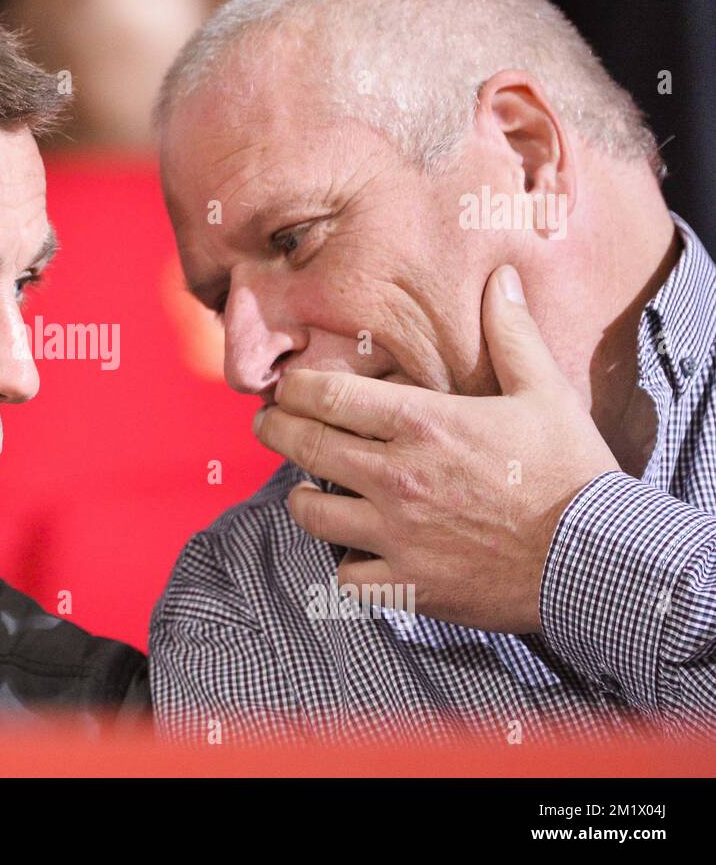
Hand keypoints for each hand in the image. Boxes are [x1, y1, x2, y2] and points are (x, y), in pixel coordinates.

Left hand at [252, 265, 619, 633]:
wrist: (598, 558)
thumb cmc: (571, 472)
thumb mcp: (545, 392)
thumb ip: (511, 334)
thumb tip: (500, 278)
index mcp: (423, 424)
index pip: (329, 394)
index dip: (296, 388)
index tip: (286, 387)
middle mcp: (397, 477)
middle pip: (307, 447)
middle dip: (277, 430)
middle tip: (267, 424)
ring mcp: (397, 535)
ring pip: (312, 514)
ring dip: (301, 497)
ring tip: (304, 489)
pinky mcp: (408, 586)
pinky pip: (348, 577)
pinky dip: (345, 566)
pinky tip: (352, 554)